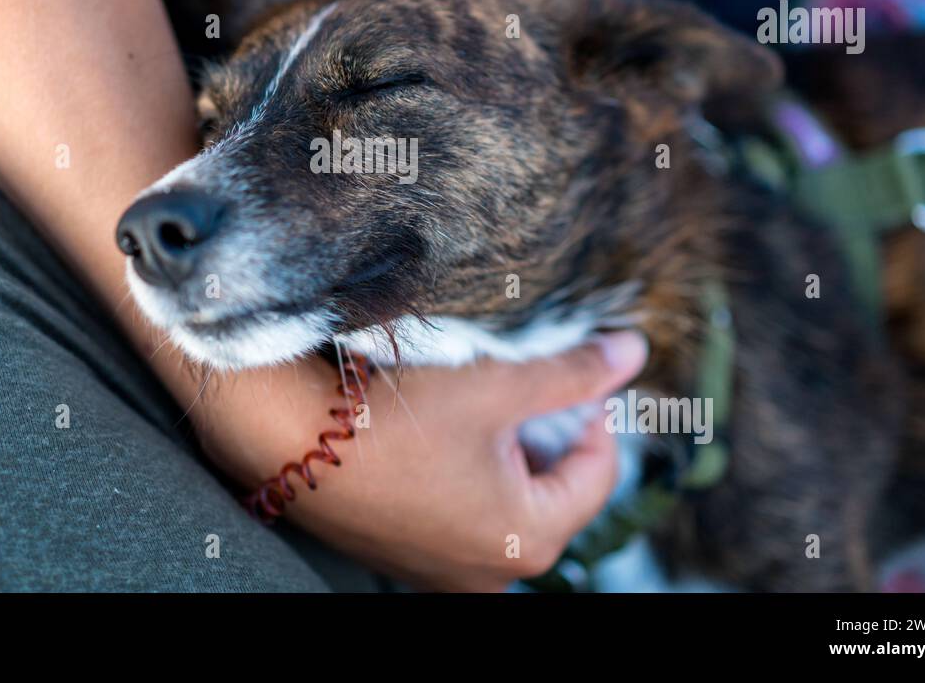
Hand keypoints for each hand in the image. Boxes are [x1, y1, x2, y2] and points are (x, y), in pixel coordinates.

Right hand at [174, 331, 646, 590]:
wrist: (291, 440)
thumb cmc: (398, 418)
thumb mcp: (499, 385)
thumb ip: (573, 373)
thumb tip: (632, 352)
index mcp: (529, 539)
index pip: (597, 474)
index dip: (596, 415)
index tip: (580, 374)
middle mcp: (490, 572)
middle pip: (549, 493)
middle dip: (546, 435)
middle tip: (527, 383)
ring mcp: (442, 570)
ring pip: (502, 504)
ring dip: (504, 455)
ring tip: (480, 401)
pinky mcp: (404, 556)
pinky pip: (457, 515)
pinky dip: (464, 474)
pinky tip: (438, 431)